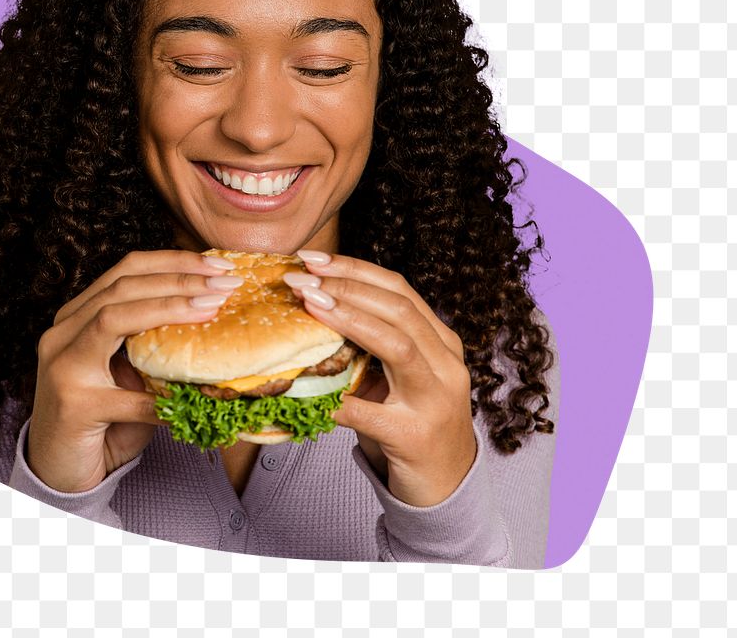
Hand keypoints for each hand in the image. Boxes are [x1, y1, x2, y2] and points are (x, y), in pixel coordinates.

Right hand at [26, 250, 243, 492]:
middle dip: (179, 279)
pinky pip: (128, 397)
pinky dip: (165, 397)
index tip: (217, 264)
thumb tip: (212, 317)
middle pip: (122, 286)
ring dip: (169, 309)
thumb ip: (153, 344)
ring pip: (113, 318)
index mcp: (77, 316)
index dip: (172, 262)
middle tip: (225, 282)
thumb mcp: (129, 372)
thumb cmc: (103, 420)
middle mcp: (61, 333)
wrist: (57, 473)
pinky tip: (198, 398)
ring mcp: (61, 366)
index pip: (126, 270)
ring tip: (212, 308)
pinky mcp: (72, 406)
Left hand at [286, 251, 476, 506]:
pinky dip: (338, 399)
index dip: (355, 269)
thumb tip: (310, 307)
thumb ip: (372, 344)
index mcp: (441, 342)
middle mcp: (446, 365)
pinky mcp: (416, 437)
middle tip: (301, 278)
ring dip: (349, 320)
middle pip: (398, 310)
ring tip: (309, 305)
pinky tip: (308, 390)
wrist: (445, 487)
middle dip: (346, 287)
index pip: (399, 290)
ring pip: (397, 346)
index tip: (314, 259)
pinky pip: (370, 413)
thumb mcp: (399, 376)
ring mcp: (436, 401)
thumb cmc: (411, 422)